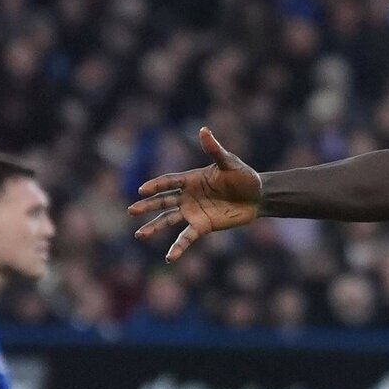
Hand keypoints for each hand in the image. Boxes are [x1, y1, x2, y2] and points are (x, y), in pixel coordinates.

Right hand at [130, 127, 264, 261]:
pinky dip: (178, 247)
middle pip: (163, 201)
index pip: (169, 182)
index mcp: (191, 179)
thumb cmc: (244, 176)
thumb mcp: (230, 163)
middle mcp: (188, 196)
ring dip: (154, 227)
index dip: (156, 185)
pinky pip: (187, 237)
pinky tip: (169, 257)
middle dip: (147, 206)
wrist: (257, 197)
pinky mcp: (203, 226)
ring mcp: (193, 212)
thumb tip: (204, 130)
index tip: (141, 190)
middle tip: (131, 210)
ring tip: (139, 235)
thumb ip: (215, 150)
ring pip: (169, 220)